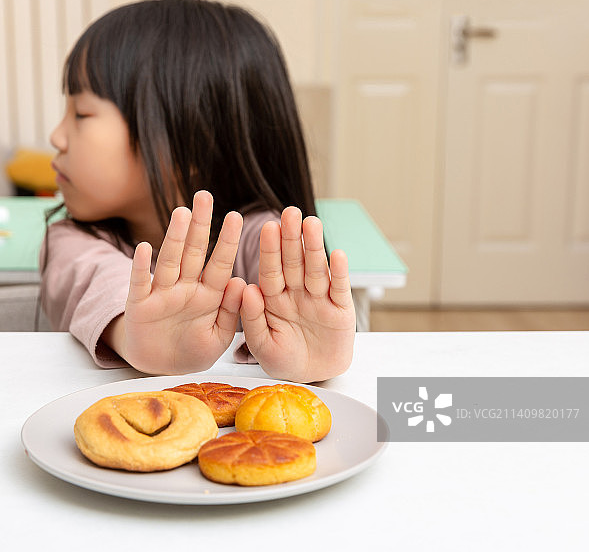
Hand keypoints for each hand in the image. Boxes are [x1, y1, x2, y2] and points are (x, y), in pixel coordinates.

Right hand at [112, 190, 245, 374]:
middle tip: (205, 196)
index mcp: (209, 294)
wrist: (161, 368)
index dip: (227, 241)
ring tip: (182, 213)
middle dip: (200, 224)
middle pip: (194, 252)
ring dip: (175, 237)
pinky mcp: (139, 305)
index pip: (220, 263)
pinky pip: (140, 283)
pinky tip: (143, 248)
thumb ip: (231, 312)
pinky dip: (141, 267)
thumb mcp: (219, 336)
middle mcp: (185, 287)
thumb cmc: (193, 349)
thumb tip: (242, 282)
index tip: (237, 216)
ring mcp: (162, 294)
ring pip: (170, 260)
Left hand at [240, 207, 355, 382]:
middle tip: (290, 212)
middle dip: (292, 238)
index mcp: (273, 298)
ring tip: (312, 223)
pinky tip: (337, 253)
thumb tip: (247, 288)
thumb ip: (252, 318)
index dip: (270, 249)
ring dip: (314, 246)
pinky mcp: (341, 310)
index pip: (271, 270)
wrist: (312, 378)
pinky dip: (340, 272)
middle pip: (294, 262)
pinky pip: (340, 289)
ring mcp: (319, 299)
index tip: (267, 227)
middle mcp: (296, 293)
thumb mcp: (261, 345)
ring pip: (316, 269)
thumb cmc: (283, 360)